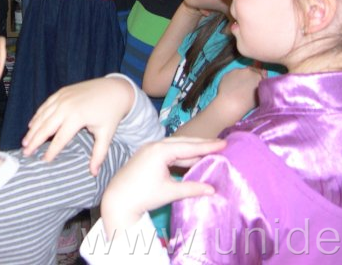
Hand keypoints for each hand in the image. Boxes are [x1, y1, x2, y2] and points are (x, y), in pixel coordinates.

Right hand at [22, 77, 135, 174]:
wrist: (114, 89)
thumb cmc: (111, 113)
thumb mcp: (107, 134)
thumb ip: (99, 154)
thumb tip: (94, 173)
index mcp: (77, 117)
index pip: (60, 139)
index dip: (51, 151)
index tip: (43, 162)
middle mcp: (66, 106)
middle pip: (46, 127)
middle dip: (34, 141)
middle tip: (25, 153)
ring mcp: (62, 97)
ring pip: (42, 116)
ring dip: (33, 129)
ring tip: (25, 142)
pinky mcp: (61, 92)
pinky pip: (45, 105)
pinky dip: (37, 116)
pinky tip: (32, 125)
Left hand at [100, 137, 224, 234]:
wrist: (118, 199)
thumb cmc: (143, 195)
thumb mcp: (170, 192)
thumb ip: (192, 188)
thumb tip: (213, 190)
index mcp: (160, 151)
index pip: (189, 146)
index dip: (208, 146)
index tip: (224, 143)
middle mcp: (154, 145)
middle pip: (183, 142)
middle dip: (202, 144)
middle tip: (220, 144)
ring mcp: (149, 149)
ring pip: (175, 147)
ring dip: (191, 150)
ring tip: (209, 151)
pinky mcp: (147, 155)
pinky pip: (168, 152)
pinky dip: (181, 155)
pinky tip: (191, 160)